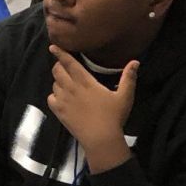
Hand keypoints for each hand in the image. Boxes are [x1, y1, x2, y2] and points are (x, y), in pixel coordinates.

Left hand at [48, 47, 137, 170]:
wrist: (100, 138)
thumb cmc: (113, 116)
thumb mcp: (125, 96)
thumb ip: (129, 78)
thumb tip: (135, 62)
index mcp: (85, 82)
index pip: (69, 63)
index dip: (60, 53)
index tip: (53, 46)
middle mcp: (71, 88)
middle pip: (57, 71)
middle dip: (58, 65)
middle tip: (64, 66)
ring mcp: (63, 100)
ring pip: (54, 83)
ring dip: (58, 80)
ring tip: (66, 82)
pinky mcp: (58, 111)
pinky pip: (50, 98)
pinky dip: (54, 94)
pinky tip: (61, 97)